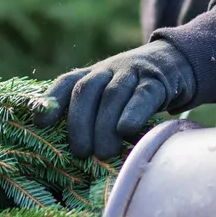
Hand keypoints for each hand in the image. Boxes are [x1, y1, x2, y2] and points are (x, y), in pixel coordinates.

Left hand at [33, 41, 197, 159]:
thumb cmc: (133, 93)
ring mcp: (132, 73)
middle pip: (85, 91)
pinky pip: (143, 94)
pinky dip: (132, 112)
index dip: (50, 101)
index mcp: (91, 75)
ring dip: (104, 126)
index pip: (66, 82)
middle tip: (82, 153)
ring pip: (112, 95)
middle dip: (79, 124)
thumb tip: (69, 153)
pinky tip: (126, 130)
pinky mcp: (157, 81)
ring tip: (104, 153)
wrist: (175, 63)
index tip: (40, 123)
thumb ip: (89, 116)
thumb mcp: (107, 97)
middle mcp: (107, 70)